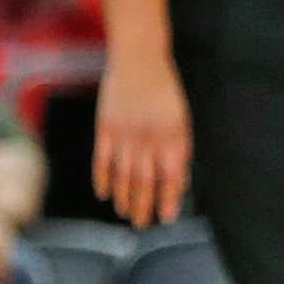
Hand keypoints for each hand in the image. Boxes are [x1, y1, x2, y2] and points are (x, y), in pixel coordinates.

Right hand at [93, 55, 192, 226]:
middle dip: (144, 206)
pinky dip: (102, 179)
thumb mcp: (181, 120)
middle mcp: (149, 139)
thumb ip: (179, 150)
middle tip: (142, 224)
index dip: (168, 199)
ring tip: (126, 214)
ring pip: (123, 175)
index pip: (171, 176)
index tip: (166, 218)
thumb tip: (179, 183)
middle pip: (145, 181)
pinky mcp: (105, 127)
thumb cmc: (165, 92)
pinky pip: (102, 160)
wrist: (139, 59)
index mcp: (173, 136)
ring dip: (124, 198)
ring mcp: (125, 134)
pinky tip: (104, 194)